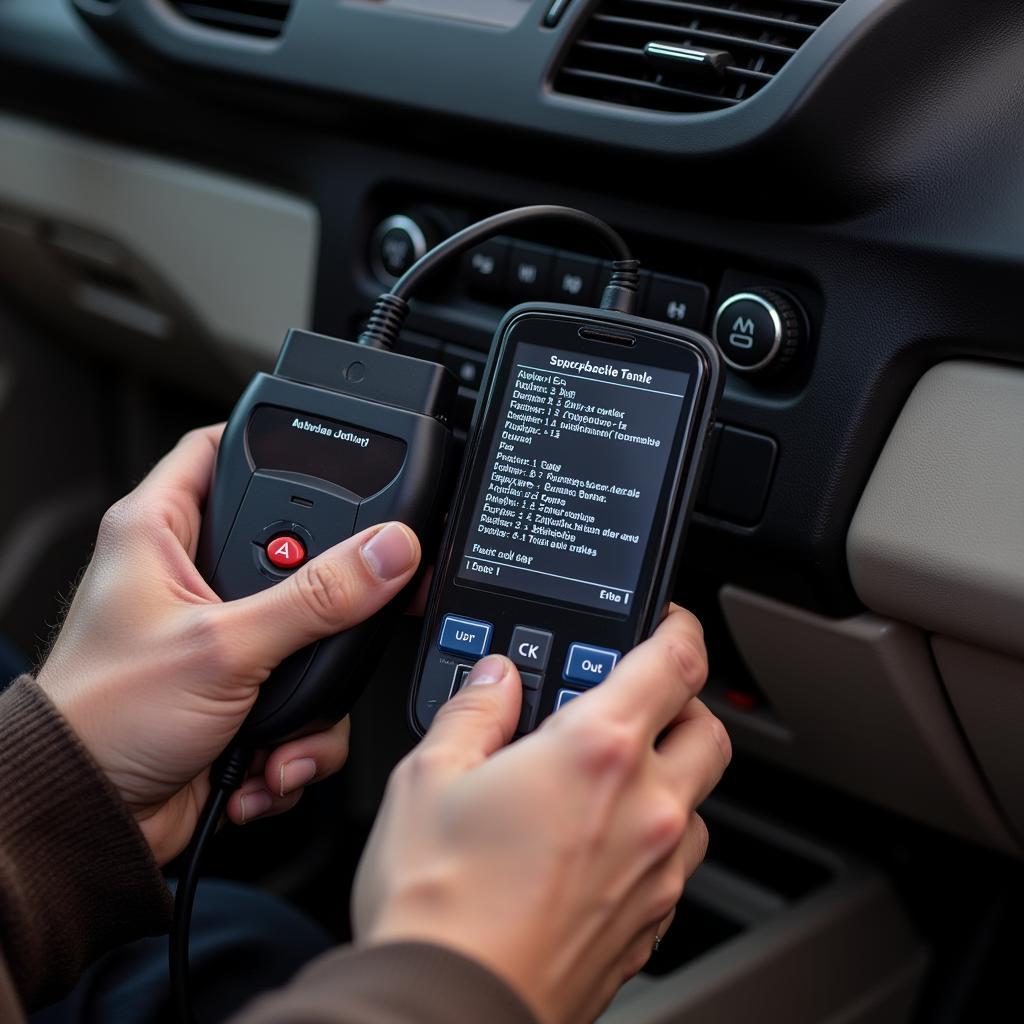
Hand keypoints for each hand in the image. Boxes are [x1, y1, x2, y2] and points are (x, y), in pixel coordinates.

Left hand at [36, 426, 420, 865]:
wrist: (87, 819)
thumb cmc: (102, 719)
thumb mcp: (224, 647)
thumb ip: (317, 597)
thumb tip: (386, 553)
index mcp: (160, 534)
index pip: (220, 448)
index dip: (278, 445)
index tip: (340, 461)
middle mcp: (190, 578)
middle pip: (291, 549)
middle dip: (326, 599)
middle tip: (343, 617)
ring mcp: (219, 638)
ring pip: (310, 631)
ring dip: (315, 692)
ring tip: (286, 720)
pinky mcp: (239, 691)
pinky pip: (304, 695)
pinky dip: (300, 736)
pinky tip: (271, 757)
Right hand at [353, 605, 729, 1023]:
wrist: (449, 1009)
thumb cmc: (437, 902)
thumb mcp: (428, 776)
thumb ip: (473, 710)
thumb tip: (494, 679)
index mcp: (598, 751)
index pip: (676, 661)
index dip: (678, 627)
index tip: (666, 621)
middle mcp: (645, 808)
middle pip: (710, 730)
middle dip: (684, 702)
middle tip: (638, 698)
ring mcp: (656, 873)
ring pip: (701, 801)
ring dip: (672, 776)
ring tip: (611, 777)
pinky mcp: (649, 925)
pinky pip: (676, 864)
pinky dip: (655, 838)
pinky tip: (601, 843)